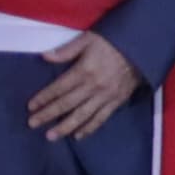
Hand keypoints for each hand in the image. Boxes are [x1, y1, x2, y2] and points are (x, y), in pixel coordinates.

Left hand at [27, 31, 144, 141]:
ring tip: (51, 136)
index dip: (44, 97)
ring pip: (82, 116)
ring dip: (65, 127)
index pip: (59, 88)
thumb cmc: (113, 41)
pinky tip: (78, 136)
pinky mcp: (117, 101)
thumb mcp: (89, 38)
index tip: (30, 106)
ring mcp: (106, 96)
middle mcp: (94, 86)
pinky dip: (89, 128)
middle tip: (32, 124)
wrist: (144, 47)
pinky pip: (101, 118)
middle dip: (48, 115)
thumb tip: (45, 57)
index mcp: (84, 70)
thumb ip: (67, 50)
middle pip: (67, 104)